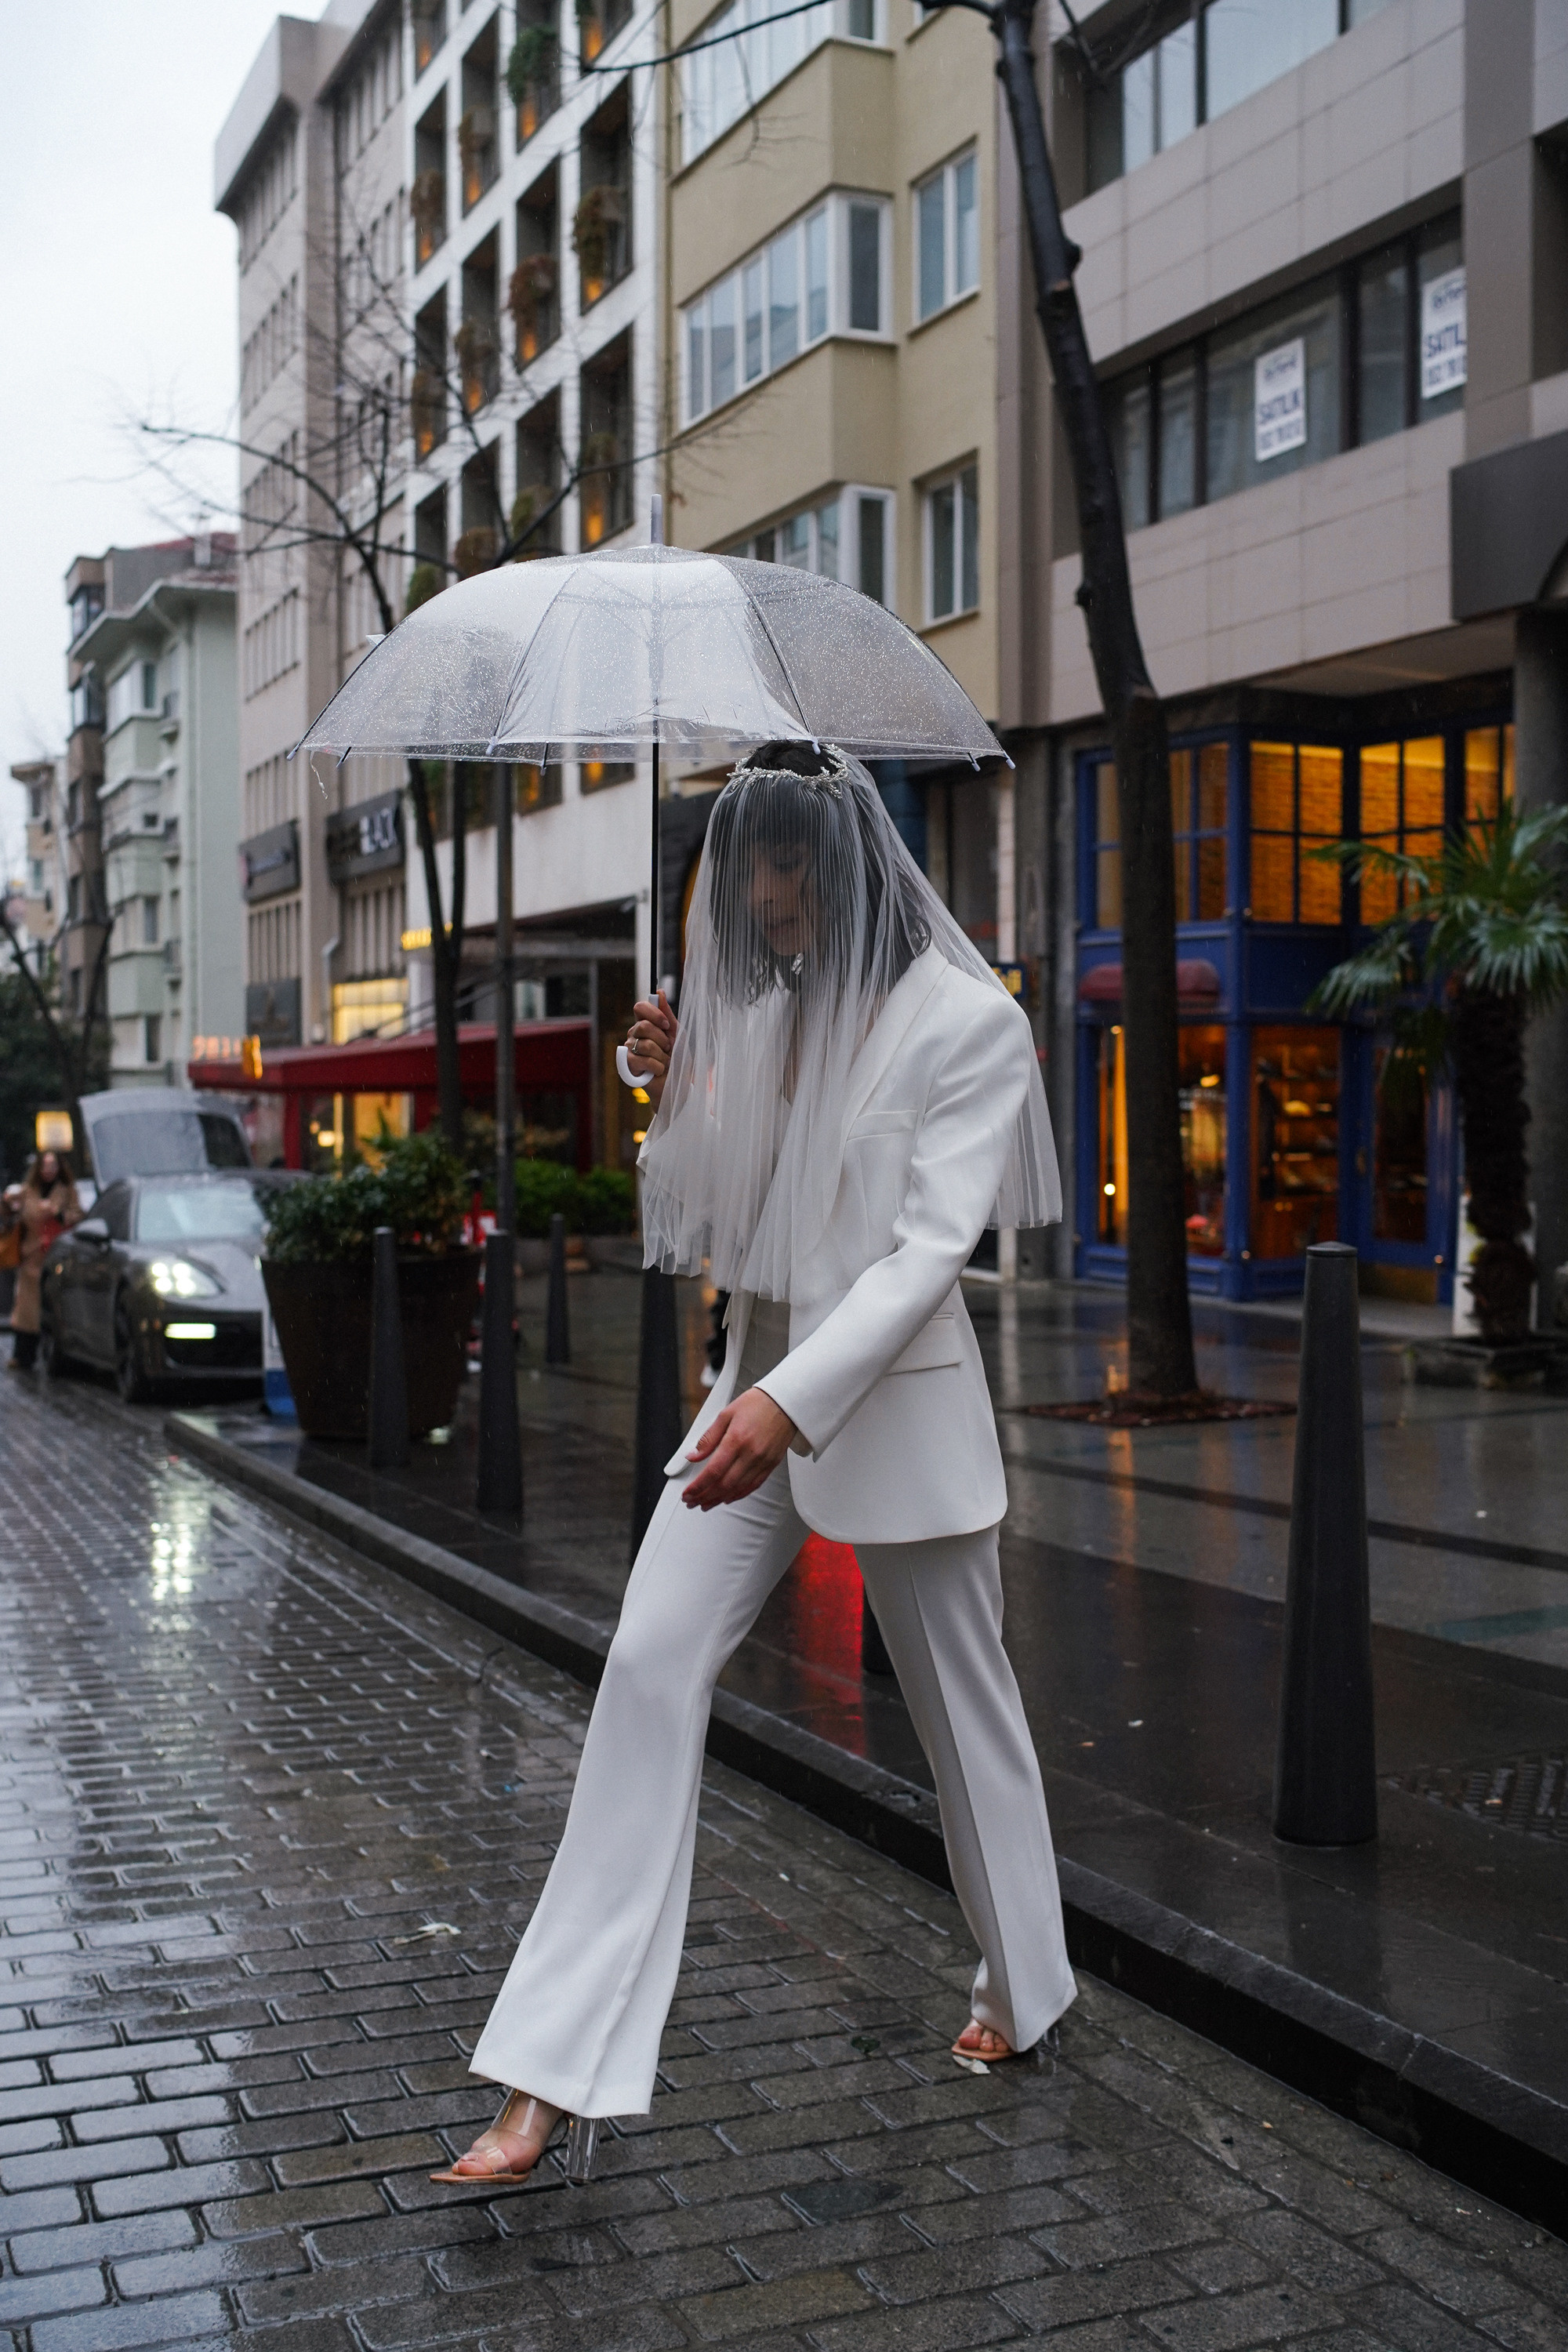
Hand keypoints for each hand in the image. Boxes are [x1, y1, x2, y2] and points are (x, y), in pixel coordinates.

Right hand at [625, 990, 676, 1109]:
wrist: (678, 1084)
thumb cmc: (678, 1059)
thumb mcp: (678, 1034)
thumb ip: (668, 1014)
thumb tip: (659, 992)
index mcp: (646, 1024)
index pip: (639, 1007)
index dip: (653, 1014)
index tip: (667, 1025)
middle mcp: (634, 1035)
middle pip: (643, 1026)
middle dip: (662, 1039)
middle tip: (668, 1048)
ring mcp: (630, 1050)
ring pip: (644, 1044)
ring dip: (662, 1056)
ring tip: (665, 1062)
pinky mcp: (628, 1066)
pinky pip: (641, 1060)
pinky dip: (657, 1066)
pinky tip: (658, 1070)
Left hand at [681, 1387, 796, 1509]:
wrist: (785, 1402)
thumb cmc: (758, 1403)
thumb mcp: (726, 1414)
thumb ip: (708, 1438)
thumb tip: (693, 1455)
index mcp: (736, 1439)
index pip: (713, 1471)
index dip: (698, 1487)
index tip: (688, 1493)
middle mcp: (751, 1453)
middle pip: (724, 1484)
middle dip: (705, 1497)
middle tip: (692, 1501)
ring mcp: (763, 1461)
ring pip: (738, 1489)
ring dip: (719, 1500)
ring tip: (706, 1503)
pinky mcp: (771, 1464)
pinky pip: (753, 1486)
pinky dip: (739, 1495)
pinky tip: (728, 1498)